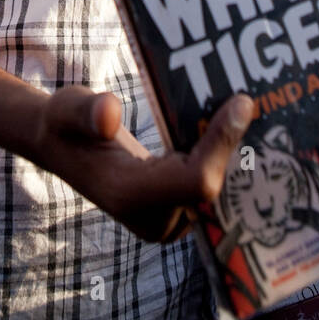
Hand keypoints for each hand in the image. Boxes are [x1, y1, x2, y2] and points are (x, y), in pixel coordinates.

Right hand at [29, 85, 254, 242]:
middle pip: (214, 187)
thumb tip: (109, 112)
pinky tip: (235, 124)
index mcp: (128, 197)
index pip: (196, 182)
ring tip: (251, 108)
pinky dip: (225, 156)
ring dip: (236, 150)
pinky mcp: (176, 211)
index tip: (242, 102)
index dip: (222, 145)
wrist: (61, 147)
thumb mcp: (66, 109)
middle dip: (238, 145)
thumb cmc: (64, 124)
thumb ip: (86, 111)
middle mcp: (153, 219)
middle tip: (257, 99)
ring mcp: (167, 220)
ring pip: (219, 190)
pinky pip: (212, 187)